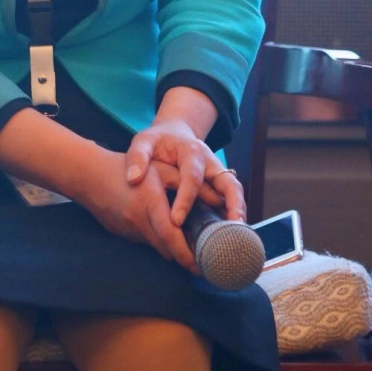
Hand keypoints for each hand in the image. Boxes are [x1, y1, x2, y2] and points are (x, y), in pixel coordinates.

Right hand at [76, 149, 214, 276]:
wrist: (90, 175)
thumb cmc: (128, 166)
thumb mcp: (161, 169)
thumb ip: (189, 184)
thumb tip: (217, 199)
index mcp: (149, 203)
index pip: (170, 235)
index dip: (185, 253)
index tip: (200, 264)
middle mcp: (138, 220)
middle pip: (165, 248)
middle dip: (183, 258)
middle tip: (203, 264)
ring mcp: (128, 230)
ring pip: (155, 247)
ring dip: (171, 250)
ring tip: (189, 251)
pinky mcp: (122, 233)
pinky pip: (144, 240)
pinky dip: (157, 241)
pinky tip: (165, 235)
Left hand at [125, 119, 246, 225]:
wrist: (174, 133)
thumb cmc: (157, 141)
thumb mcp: (143, 142)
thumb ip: (137, 157)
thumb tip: (133, 179)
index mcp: (191, 151)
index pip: (192, 176)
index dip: (186, 198)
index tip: (176, 221)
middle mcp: (211, 162)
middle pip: (228, 182)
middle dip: (232, 204)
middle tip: (231, 227)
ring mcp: (218, 173)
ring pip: (234, 191)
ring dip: (238, 213)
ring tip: (235, 237)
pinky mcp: (219, 183)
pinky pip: (230, 199)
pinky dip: (232, 216)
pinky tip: (229, 235)